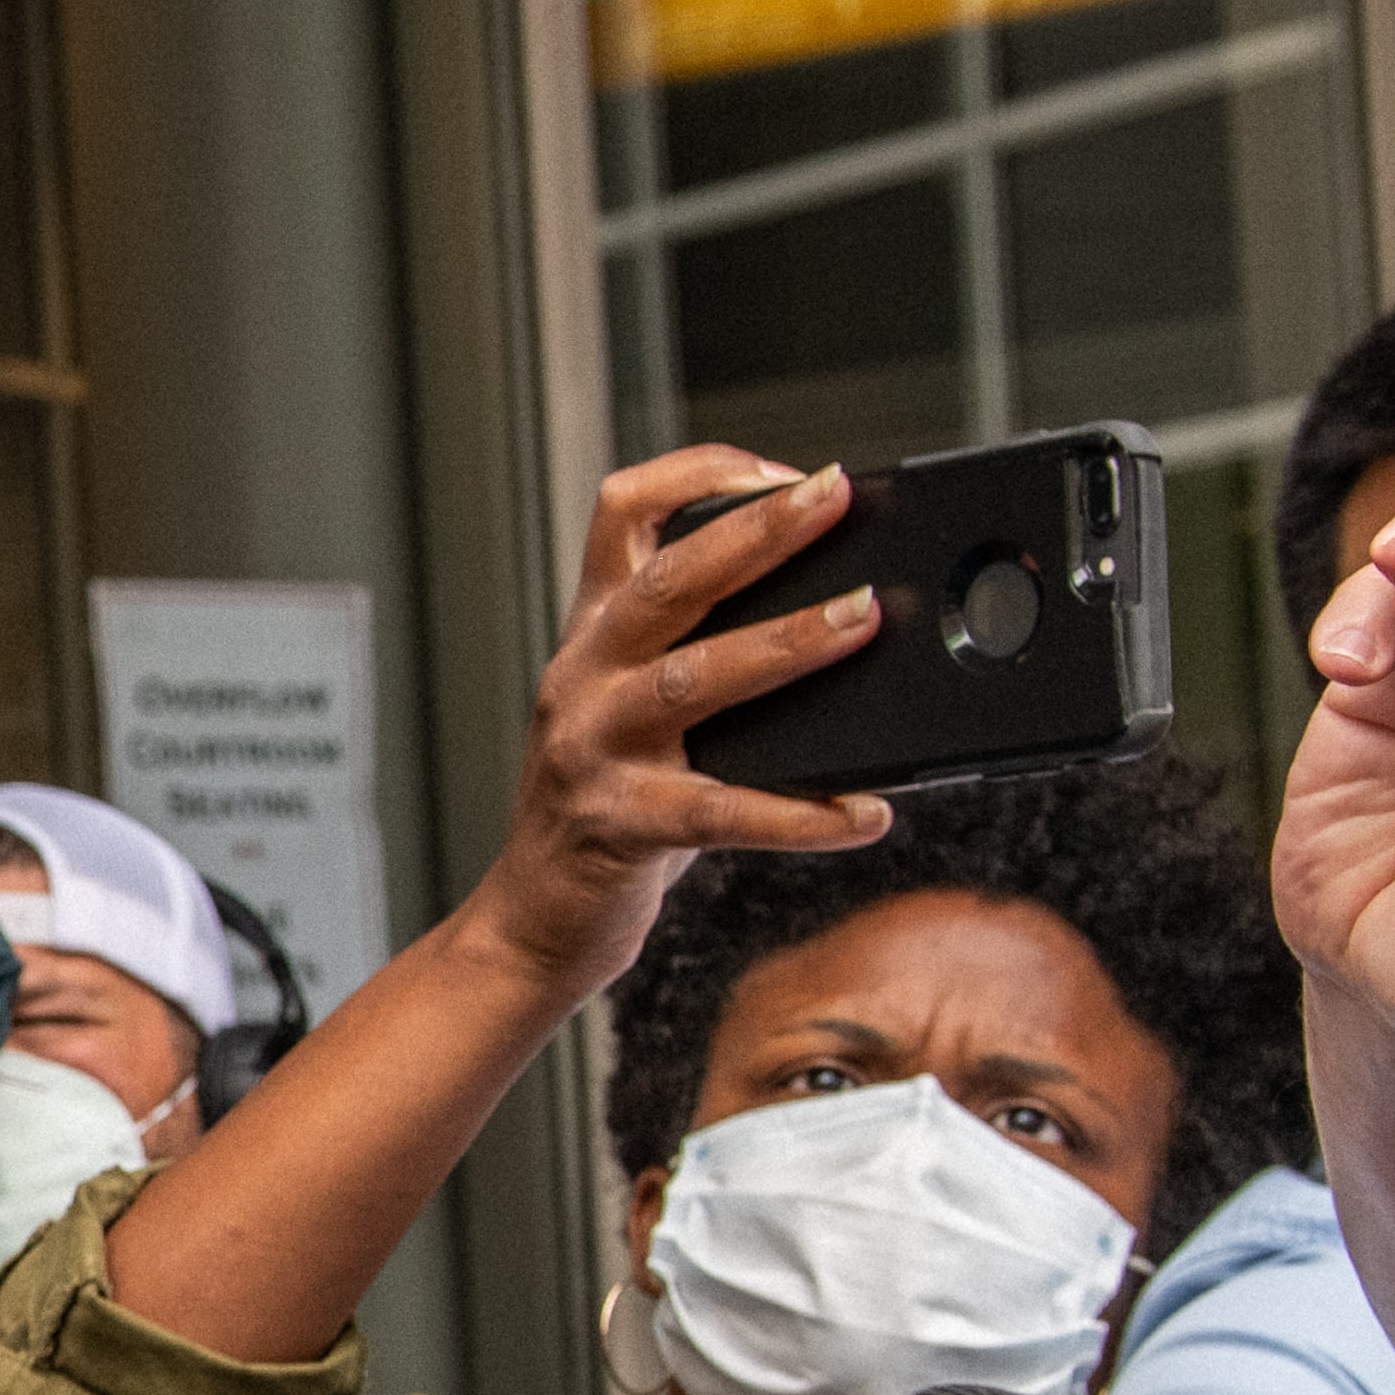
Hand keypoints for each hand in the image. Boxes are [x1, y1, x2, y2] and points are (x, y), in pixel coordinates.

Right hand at [464, 450, 902, 985]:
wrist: (531, 923)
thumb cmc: (607, 811)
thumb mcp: (635, 713)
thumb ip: (701, 660)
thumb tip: (845, 620)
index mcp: (591, 637)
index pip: (622, 514)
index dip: (699, 474)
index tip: (782, 472)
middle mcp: (584, 679)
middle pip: (668, 581)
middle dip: (758, 532)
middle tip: (836, 498)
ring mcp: (594, 752)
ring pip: (693, 679)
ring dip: (786, 642)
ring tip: (864, 618)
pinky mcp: (620, 827)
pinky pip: (723, 812)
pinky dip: (802, 814)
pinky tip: (863, 813)